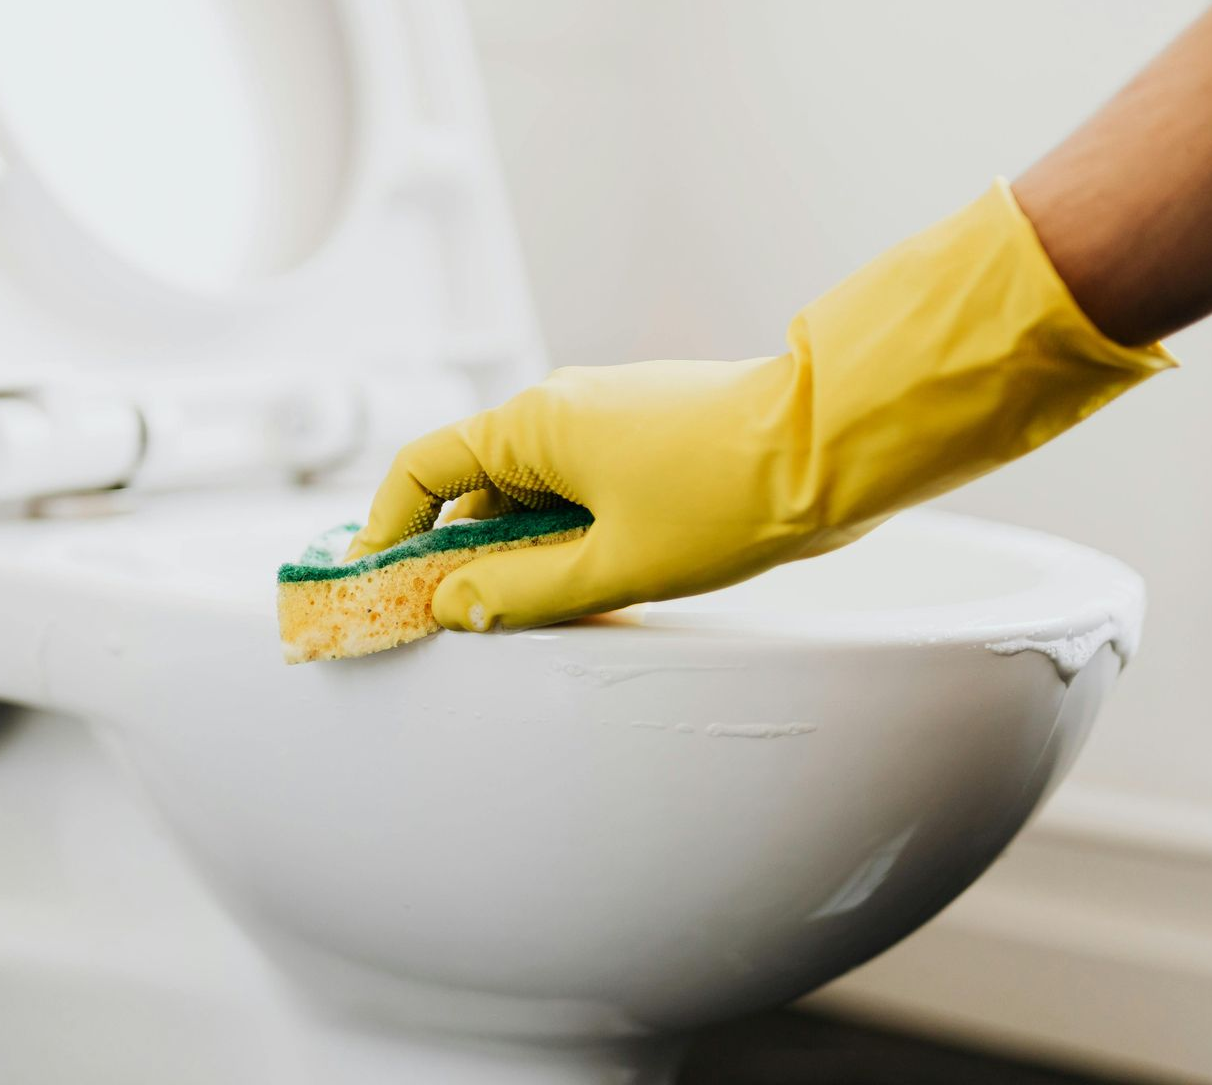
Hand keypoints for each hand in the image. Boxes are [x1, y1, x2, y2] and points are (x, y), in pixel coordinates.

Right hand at [346, 181, 1173, 633]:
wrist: (835, 445)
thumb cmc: (727, 497)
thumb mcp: (613, 564)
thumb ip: (521, 591)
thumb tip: (452, 604)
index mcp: (534, 424)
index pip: (423, 467)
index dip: (388, 524)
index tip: (376, 577)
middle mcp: (561, 408)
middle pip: (475, 483)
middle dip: (458, 549)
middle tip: (455, 616)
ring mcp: (606, 415)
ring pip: (532, 488)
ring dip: (520, 545)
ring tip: (536, 607)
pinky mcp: (646, 431)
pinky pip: (578, 483)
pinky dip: (565, 528)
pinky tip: (591, 576)